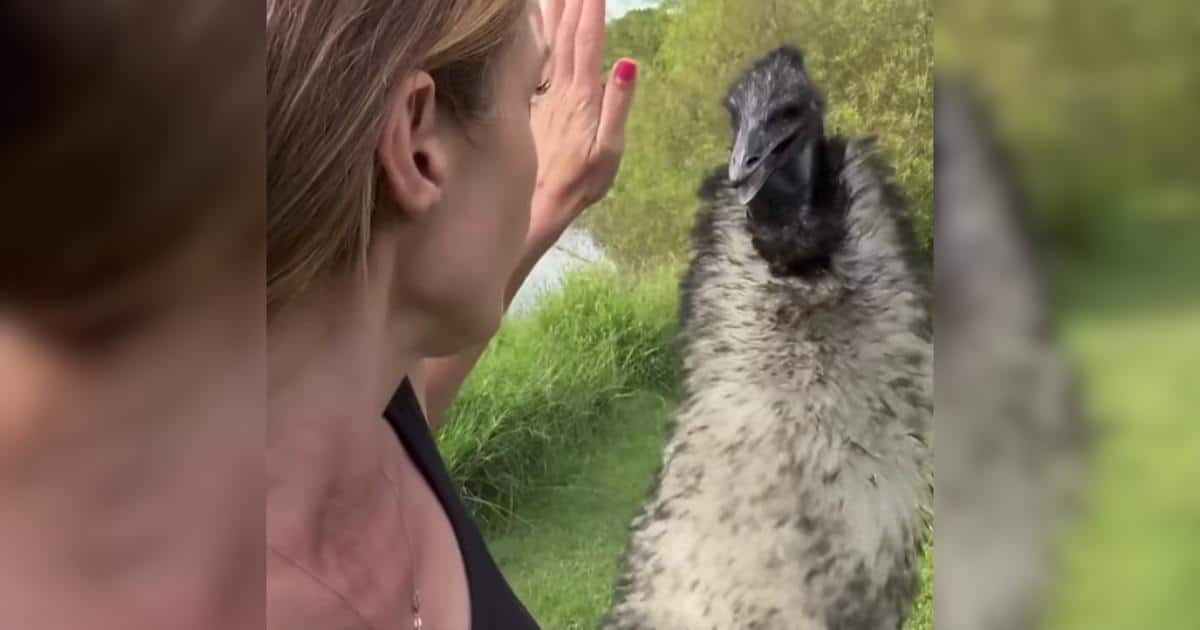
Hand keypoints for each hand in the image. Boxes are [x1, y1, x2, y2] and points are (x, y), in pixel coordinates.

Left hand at [530, 0, 637, 239]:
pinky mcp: (533, 102)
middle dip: (573, 2)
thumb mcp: (610, 150)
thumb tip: (628, 63)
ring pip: (547, 42)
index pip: (588, 43)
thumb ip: (617, 105)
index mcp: (582, 96)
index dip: (592, 11)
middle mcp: (560, 88)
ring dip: (552, 10)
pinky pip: (533, 57)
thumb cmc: (582, 181)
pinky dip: (534, 33)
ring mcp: (544, 94)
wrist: (541, 202)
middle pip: (566, 35)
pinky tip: (530, 20)